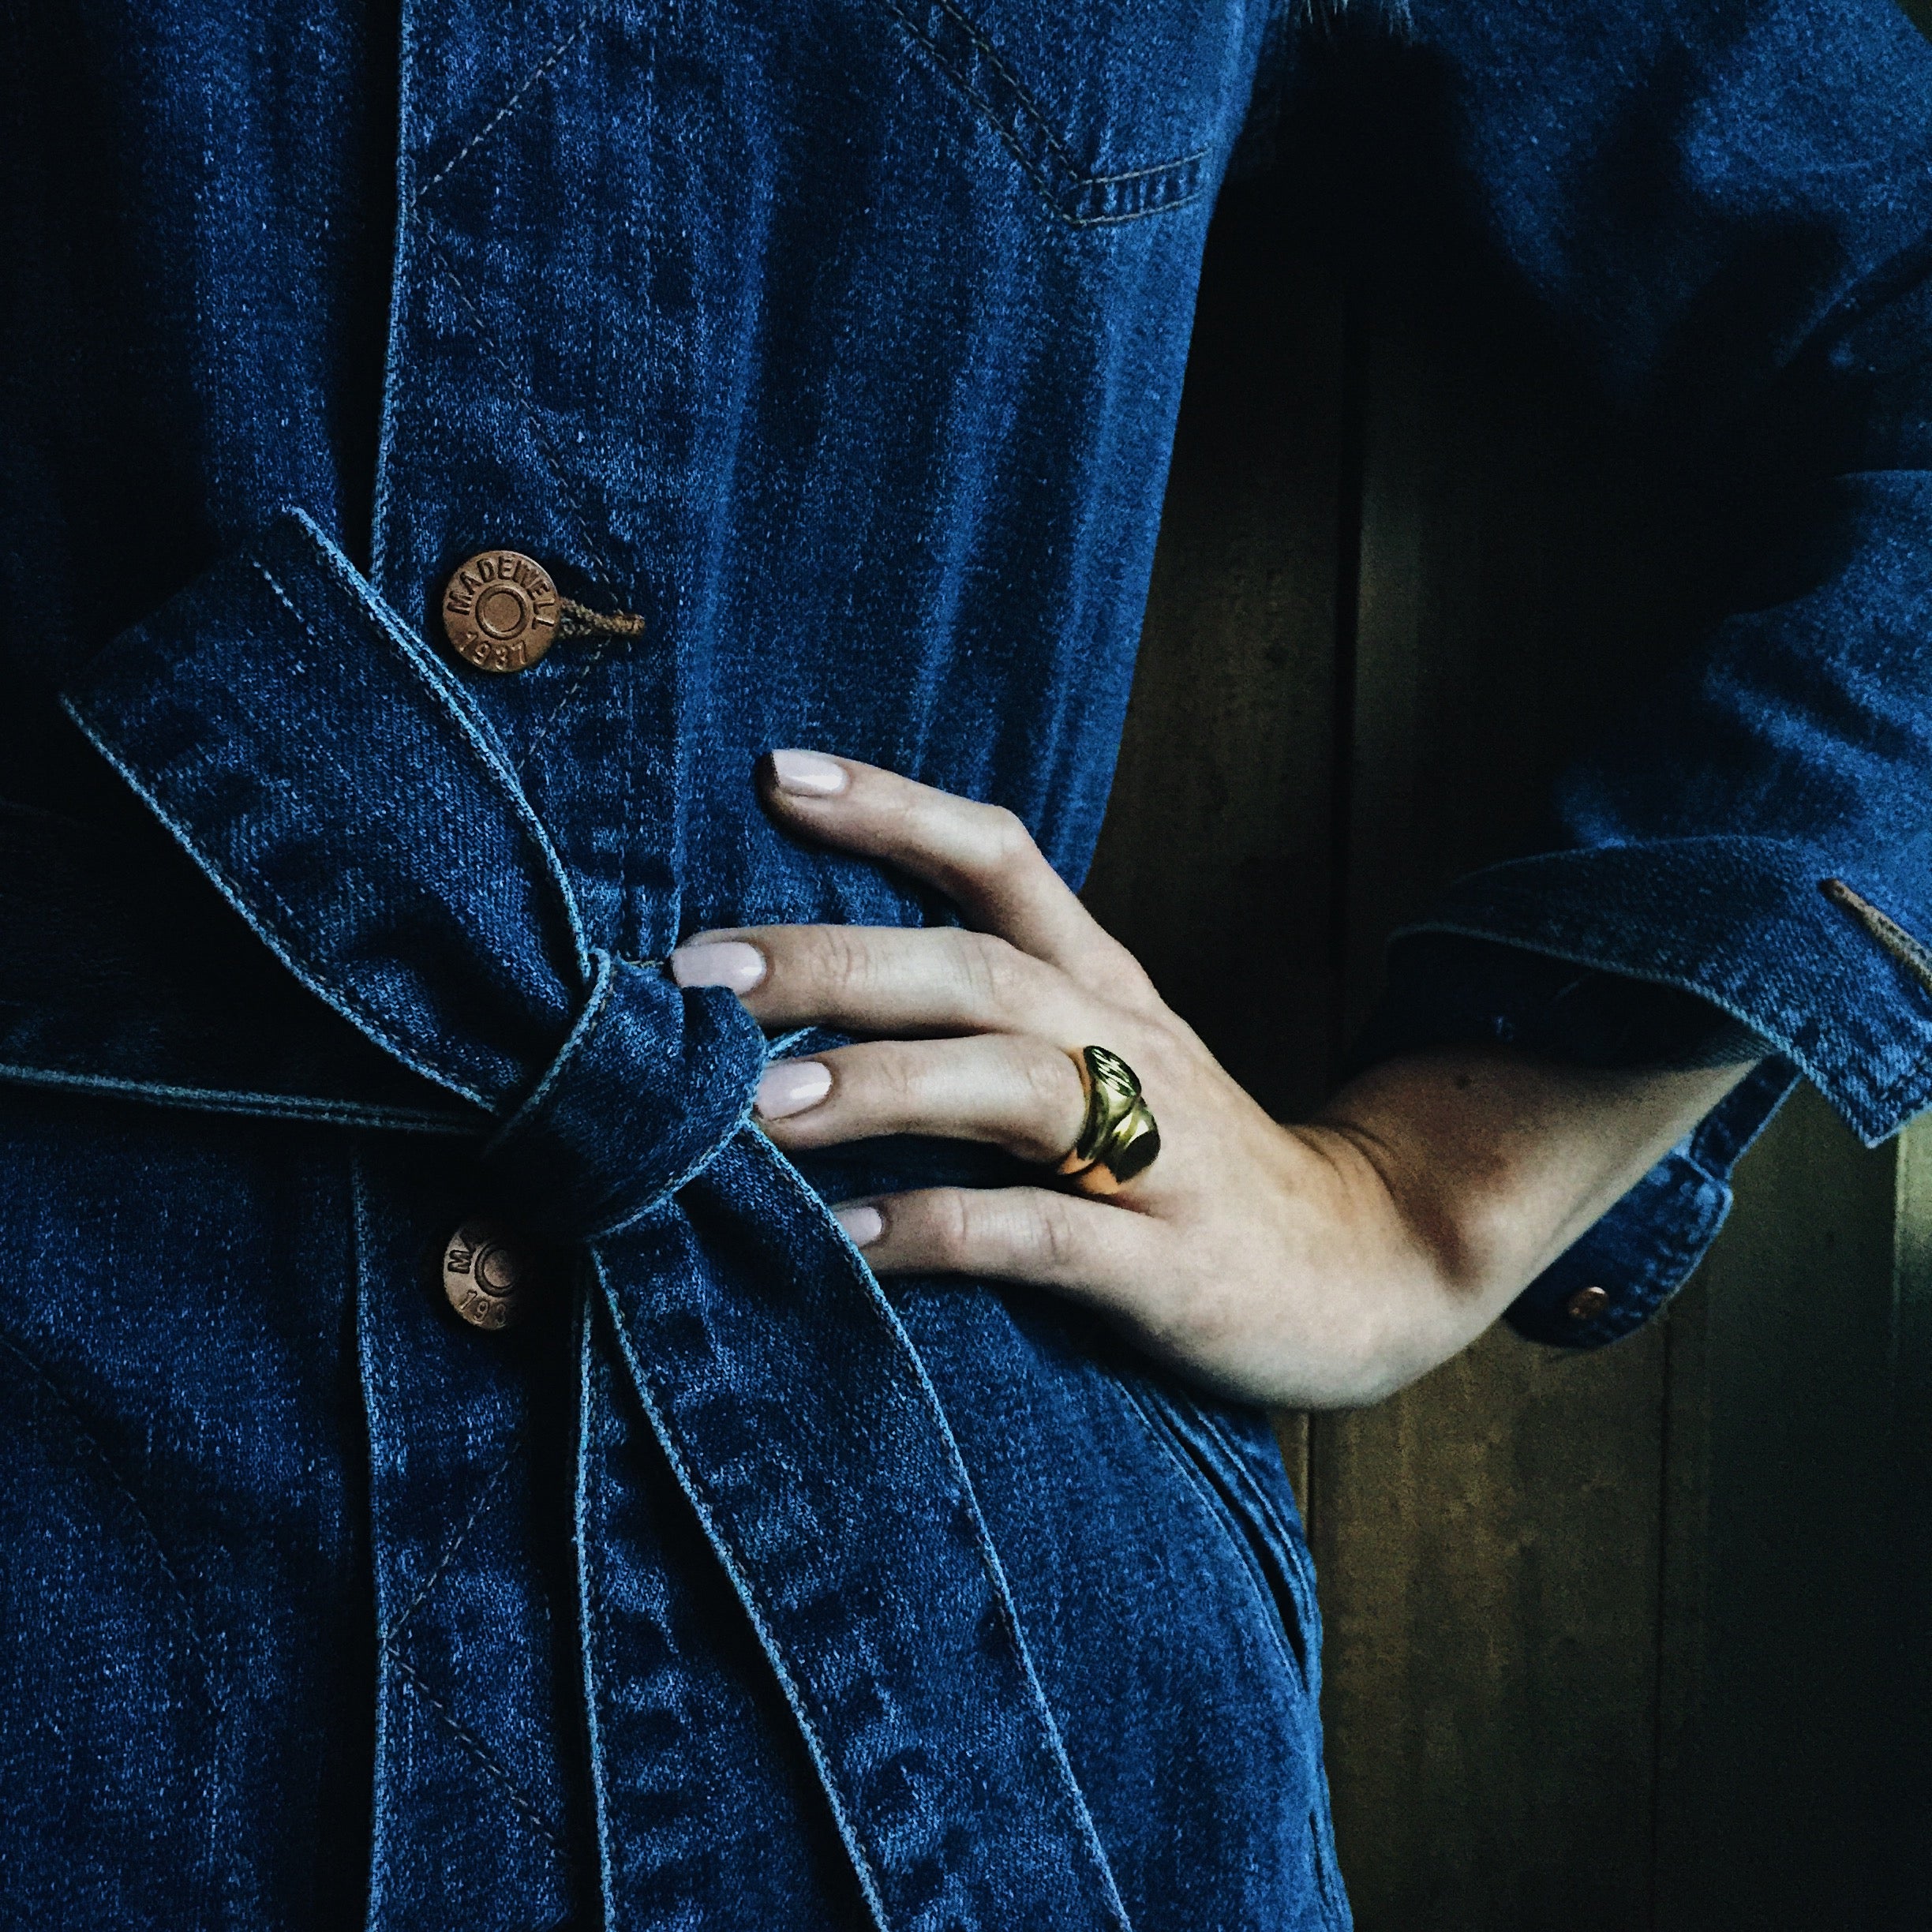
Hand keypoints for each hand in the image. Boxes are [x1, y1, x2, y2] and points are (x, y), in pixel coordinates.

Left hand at [671, 753, 1755, 1407]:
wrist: (1363, 1270)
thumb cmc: (1193, 1164)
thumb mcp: (1108, 1061)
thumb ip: (986, 1025)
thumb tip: (807, 1005)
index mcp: (1104, 986)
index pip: (1002, 856)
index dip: (894, 807)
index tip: (772, 773)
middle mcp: (1126, 1045)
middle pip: (979, 968)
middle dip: (837, 962)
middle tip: (698, 973)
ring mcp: (1155, 1153)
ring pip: (1013, 1086)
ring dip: (880, 1086)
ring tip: (754, 1107)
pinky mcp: (1168, 1263)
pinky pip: (1042, 1238)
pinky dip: (940, 1231)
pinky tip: (844, 1242)